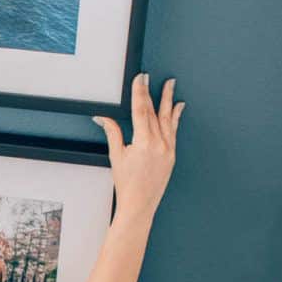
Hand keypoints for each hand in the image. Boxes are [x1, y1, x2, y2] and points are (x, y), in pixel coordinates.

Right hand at [94, 73, 183, 221]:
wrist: (140, 204)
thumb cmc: (126, 184)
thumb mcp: (116, 156)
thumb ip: (113, 133)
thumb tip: (103, 118)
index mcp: (143, 142)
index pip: (141, 110)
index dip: (140, 92)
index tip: (140, 78)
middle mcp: (159, 143)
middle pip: (154, 112)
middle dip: (152, 93)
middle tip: (151, 77)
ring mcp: (168, 149)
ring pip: (168, 119)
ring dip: (169, 100)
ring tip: (171, 85)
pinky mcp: (172, 155)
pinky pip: (174, 131)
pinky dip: (175, 118)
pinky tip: (178, 108)